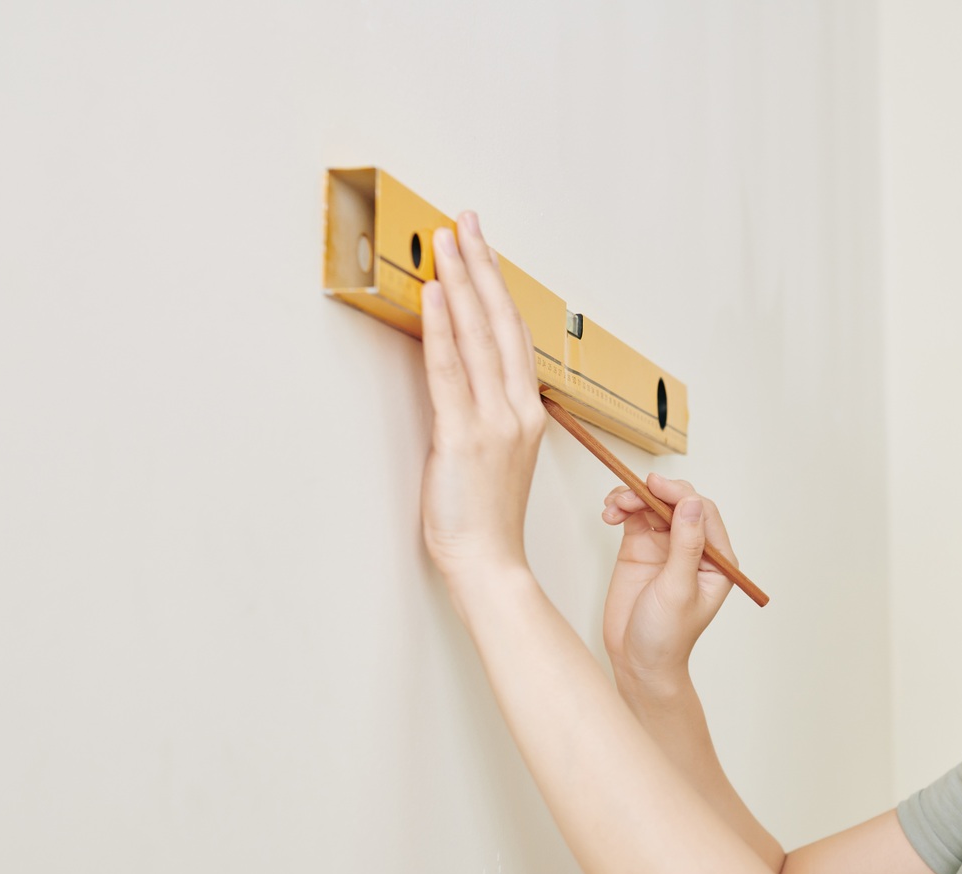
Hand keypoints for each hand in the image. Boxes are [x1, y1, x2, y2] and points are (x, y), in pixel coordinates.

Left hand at [418, 212, 548, 579]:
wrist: (489, 563)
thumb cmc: (486, 520)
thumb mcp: (496, 458)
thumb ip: (487, 416)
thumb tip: (464, 381)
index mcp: (527, 414)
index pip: (514, 336)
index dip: (498, 288)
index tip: (484, 249)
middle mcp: (517, 410)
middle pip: (501, 323)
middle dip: (482, 266)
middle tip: (466, 221)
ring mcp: (494, 422)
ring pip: (478, 337)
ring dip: (461, 282)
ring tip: (447, 240)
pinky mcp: (463, 437)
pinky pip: (450, 372)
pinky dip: (441, 330)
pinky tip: (434, 294)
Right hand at [600, 475, 739, 690]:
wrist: (637, 662)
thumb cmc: (667, 636)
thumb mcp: (678, 590)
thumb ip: (686, 546)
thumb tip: (691, 503)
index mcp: (716, 560)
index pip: (703, 513)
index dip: (680, 494)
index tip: (655, 486)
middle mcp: (693, 548)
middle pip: (677, 503)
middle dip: (654, 492)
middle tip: (629, 494)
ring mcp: (665, 546)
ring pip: (653, 505)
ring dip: (633, 497)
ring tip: (614, 506)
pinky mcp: (640, 548)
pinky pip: (634, 516)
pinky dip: (621, 508)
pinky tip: (609, 512)